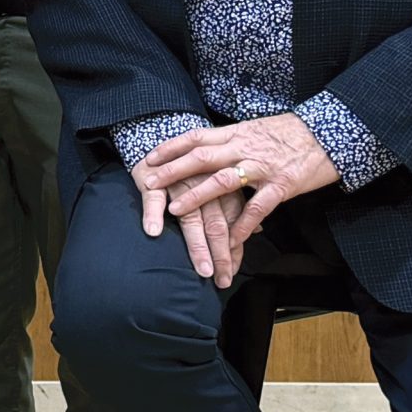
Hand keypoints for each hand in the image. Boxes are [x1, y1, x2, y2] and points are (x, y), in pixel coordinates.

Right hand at [130, 155, 248, 286]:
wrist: (166, 132)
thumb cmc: (196, 163)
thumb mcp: (222, 178)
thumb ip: (237, 205)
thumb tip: (258, 229)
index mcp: (223, 187)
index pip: (233, 224)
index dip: (234, 249)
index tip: (232, 273)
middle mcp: (205, 186)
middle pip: (216, 225)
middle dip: (220, 254)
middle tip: (221, 279)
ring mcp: (180, 182)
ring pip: (191, 216)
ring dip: (197, 245)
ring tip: (202, 268)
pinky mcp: (154, 178)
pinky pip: (154, 197)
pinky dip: (153, 213)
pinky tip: (154, 232)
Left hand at [138, 113, 339, 244]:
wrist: (334, 131)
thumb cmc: (295, 132)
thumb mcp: (258, 129)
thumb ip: (234, 140)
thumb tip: (211, 147)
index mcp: (238, 133)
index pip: (197, 137)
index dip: (172, 146)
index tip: (150, 157)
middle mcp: (245, 148)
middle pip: (201, 157)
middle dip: (172, 171)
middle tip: (149, 183)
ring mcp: (263, 167)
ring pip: (223, 181)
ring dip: (197, 196)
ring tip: (175, 211)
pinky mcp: (282, 185)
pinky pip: (258, 208)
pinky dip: (242, 225)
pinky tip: (230, 239)